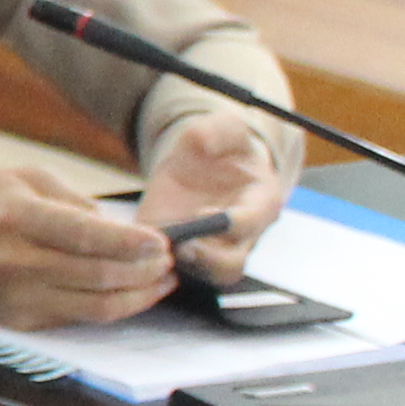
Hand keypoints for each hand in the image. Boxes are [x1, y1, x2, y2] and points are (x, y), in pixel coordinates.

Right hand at [0, 166, 178, 330]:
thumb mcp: (23, 179)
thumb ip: (75, 202)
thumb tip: (122, 232)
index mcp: (18, 219)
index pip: (88, 237)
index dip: (132, 244)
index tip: (164, 242)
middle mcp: (18, 262)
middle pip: (100, 275)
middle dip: (145, 270)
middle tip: (170, 260)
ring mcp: (18, 298)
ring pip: (97, 306)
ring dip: (139, 295)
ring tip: (162, 281)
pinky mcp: (20, 322)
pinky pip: (79, 319)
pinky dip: (112, 307)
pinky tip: (131, 294)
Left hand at [134, 108, 295, 285]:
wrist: (206, 165)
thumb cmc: (221, 149)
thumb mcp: (222, 129)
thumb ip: (218, 129)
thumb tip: (204, 141)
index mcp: (260, 201)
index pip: (254, 220)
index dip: (234, 222)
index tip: (207, 213)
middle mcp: (243, 235)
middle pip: (233, 263)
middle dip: (209, 258)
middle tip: (181, 244)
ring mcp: (216, 250)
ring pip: (209, 276)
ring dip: (186, 268)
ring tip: (162, 251)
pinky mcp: (189, 257)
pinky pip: (183, 275)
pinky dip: (165, 271)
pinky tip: (145, 258)